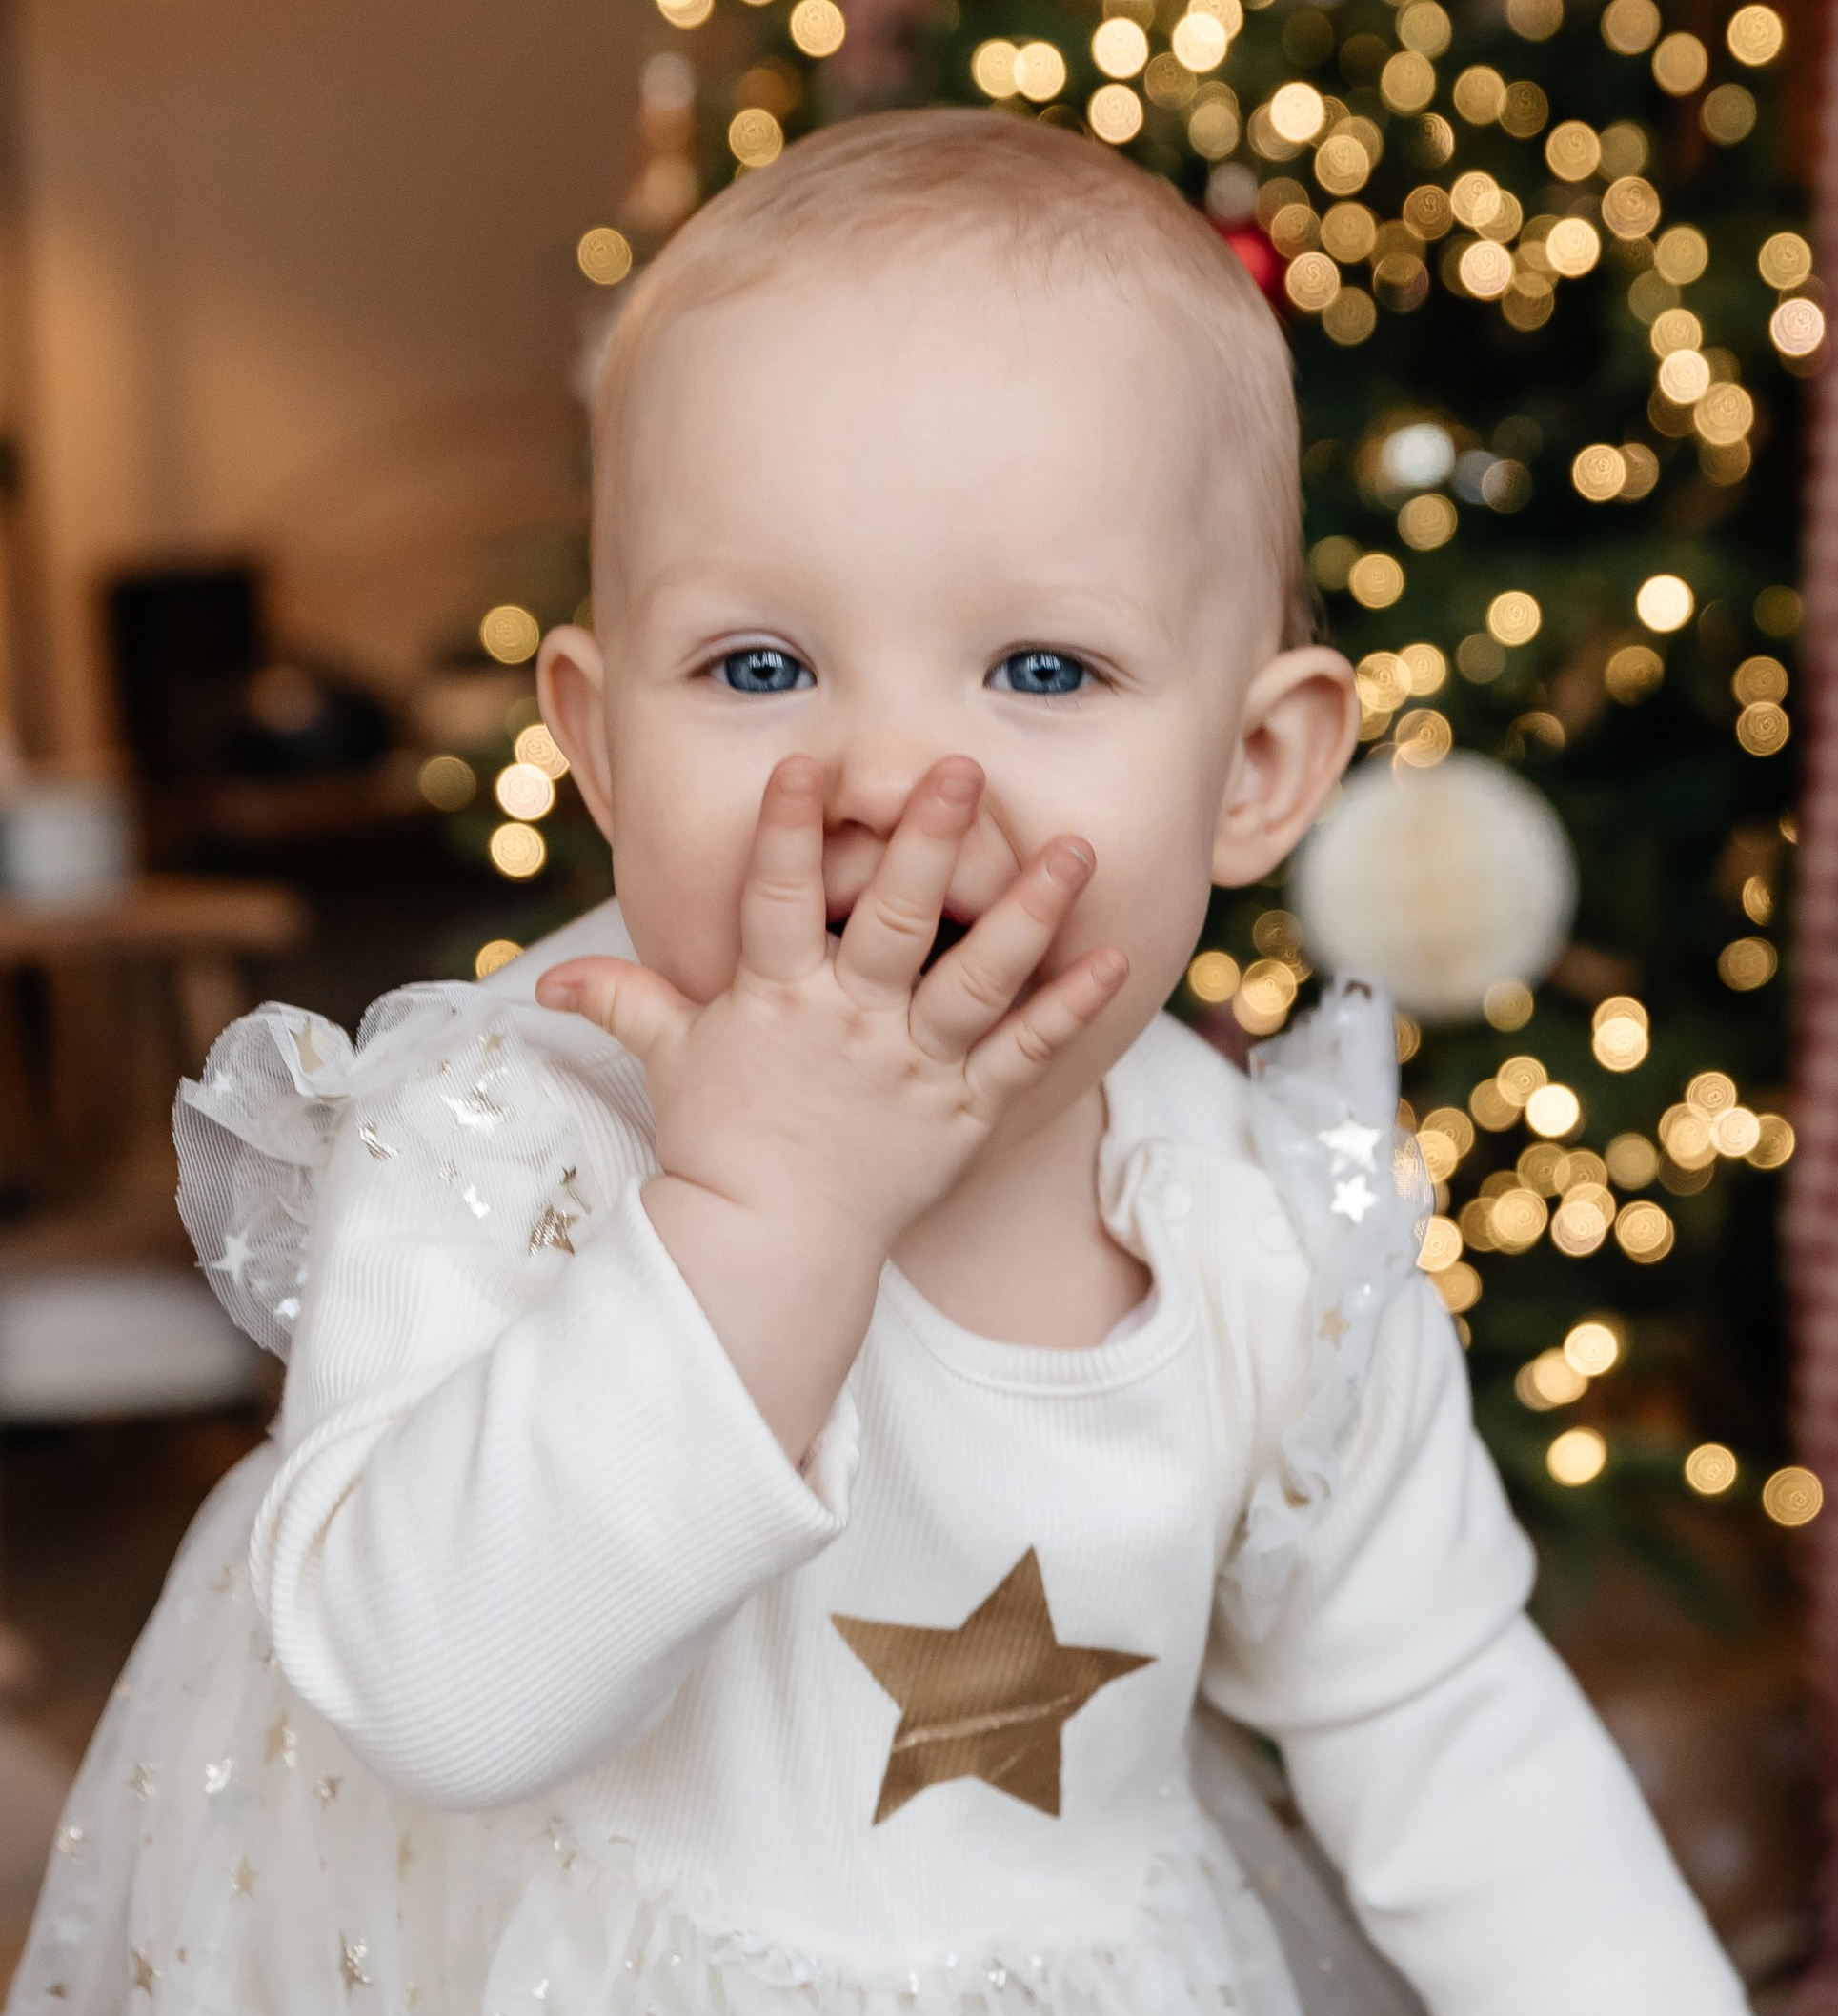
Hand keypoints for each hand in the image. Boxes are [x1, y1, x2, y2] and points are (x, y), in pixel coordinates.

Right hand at [536, 753, 1126, 1454]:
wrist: (766, 1250)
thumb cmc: (719, 1148)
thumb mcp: (670, 1061)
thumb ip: (624, 1001)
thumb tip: (545, 980)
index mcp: (775, 1000)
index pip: (778, 899)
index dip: (789, 830)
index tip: (807, 764)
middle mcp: (850, 1023)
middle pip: (896, 919)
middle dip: (930, 840)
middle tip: (962, 769)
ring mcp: (912, 1067)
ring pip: (979, 976)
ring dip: (1030, 910)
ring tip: (1073, 846)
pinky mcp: (962, 1112)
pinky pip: (1024, 1053)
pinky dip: (1069, 1008)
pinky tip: (1113, 957)